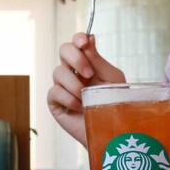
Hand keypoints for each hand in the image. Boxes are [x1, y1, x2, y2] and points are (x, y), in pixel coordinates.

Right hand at [46, 33, 124, 147]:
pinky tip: (79, 107)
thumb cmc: (114, 105)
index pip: (77, 43)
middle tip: (89, 74)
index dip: (78, 39)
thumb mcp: (112, 80)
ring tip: (86, 97)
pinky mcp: (55, 102)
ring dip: (74, 84)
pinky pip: (55, 92)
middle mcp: (72, 71)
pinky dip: (68, 98)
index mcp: (87, 63)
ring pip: (58, 72)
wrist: (110, 132)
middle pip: (63, 50)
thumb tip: (90, 37)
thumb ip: (99, 60)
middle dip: (76, 59)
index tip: (84, 43)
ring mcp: (62, 86)